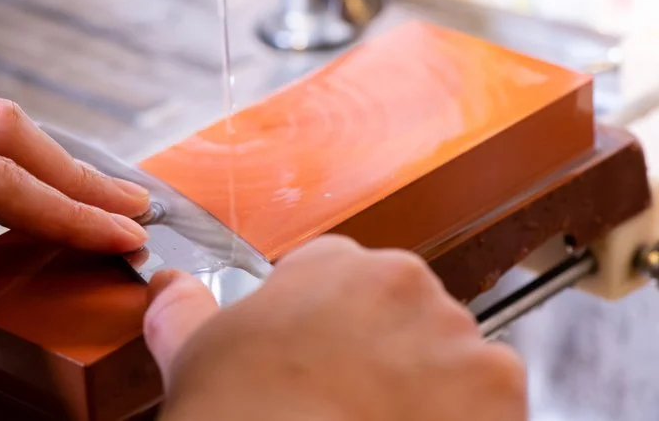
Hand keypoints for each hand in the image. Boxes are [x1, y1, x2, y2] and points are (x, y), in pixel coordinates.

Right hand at [144, 236, 526, 420]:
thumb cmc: (241, 415)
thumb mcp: (194, 353)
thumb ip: (184, 308)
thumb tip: (168, 288)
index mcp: (336, 264)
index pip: (341, 274)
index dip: (324, 322)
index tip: (315, 357)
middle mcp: (405, 285)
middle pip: (401, 311)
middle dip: (381, 349)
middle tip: (345, 400)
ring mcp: (457, 337)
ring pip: (449, 356)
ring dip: (426, 385)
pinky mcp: (500, 391)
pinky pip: (490, 401)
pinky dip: (464, 419)